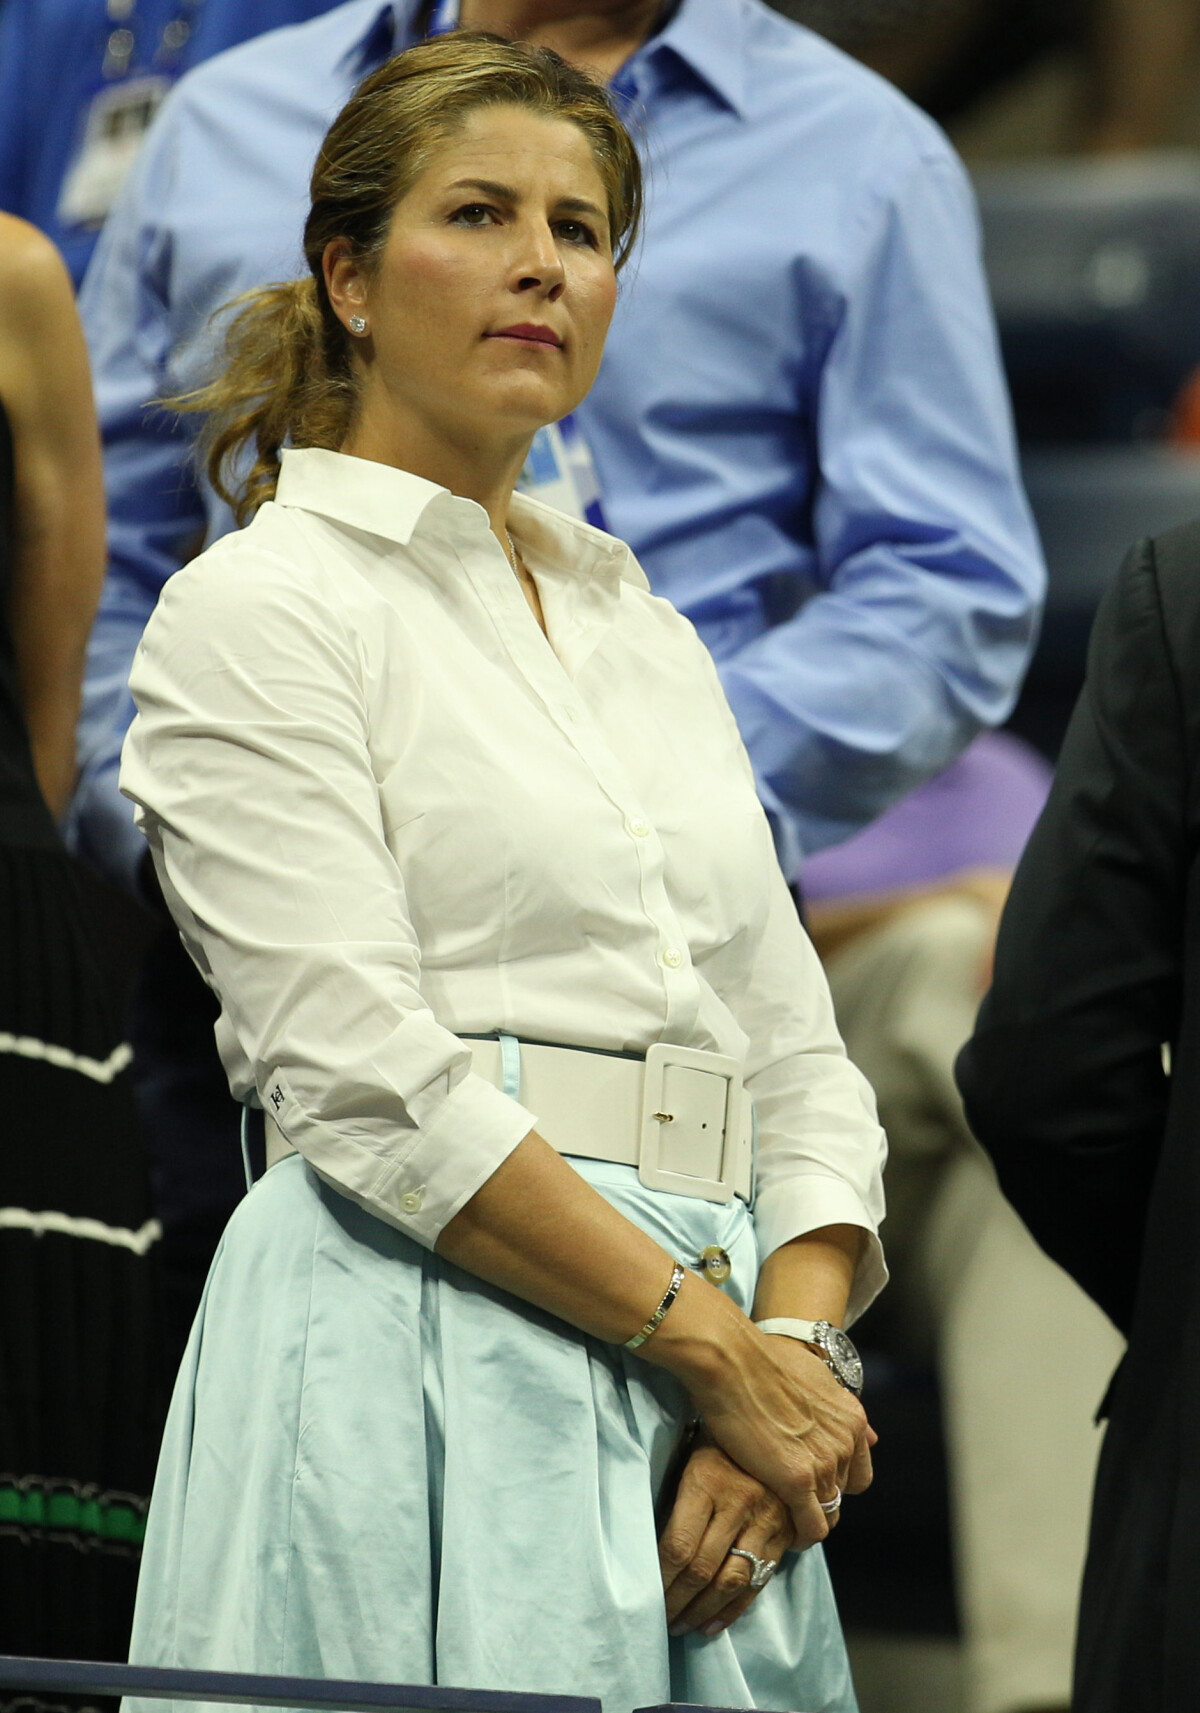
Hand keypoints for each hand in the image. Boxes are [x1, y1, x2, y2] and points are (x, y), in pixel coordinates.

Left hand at [659, 1435, 794, 1637]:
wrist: (771, 1412)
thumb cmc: (715, 1434)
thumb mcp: (688, 1453)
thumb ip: (675, 1497)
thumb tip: (647, 1548)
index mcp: (707, 1481)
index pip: (679, 1545)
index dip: (660, 1579)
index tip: (643, 1597)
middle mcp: (739, 1502)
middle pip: (703, 1568)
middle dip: (677, 1602)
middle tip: (659, 1622)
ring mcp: (767, 1518)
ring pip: (733, 1580)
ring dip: (703, 1611)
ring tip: (682, 1627)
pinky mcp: (786, 1530)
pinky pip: (760, 1579)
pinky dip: (735, 1608)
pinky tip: (713, 1625)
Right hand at [694, 1332, 874, 1545]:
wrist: (734, 1361)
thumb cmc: (763, 1360)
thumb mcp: (815, 1376)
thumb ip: (839, 1410)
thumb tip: (869, 1435)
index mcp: (852, 1418)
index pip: (859, 1473)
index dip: (835, 1482)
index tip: (812, 1483)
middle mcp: (846, 1443)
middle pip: (842, 1494)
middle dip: (818, 1500)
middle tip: (791, 1502)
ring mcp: (824, 1463)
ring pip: (829, 1514)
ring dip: (808, 1520)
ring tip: (785, 1522)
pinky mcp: (797, 1480)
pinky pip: (812, 1527)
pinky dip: (801, 1537)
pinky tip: (786, 1536)